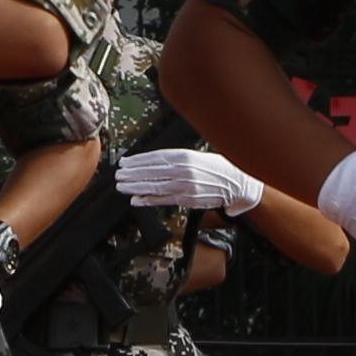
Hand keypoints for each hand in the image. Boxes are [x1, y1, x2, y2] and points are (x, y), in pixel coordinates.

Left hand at [117, 143, 267, 215]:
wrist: (237, 183)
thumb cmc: (216, 168)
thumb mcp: (196, 155)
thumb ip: (176, 158)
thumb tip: (152, 161)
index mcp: (185, 155)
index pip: (155, 157)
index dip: (138, 160)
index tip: (124, 162)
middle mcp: (184, 170)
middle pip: (152, 172)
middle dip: (132, 174)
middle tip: (118, 175)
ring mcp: (186, 186)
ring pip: (156, 186)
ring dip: (136, 187)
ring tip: (122, 186)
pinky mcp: (188, 199)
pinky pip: (165, 199)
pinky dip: (149, 200)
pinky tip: (136, 199)